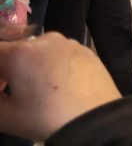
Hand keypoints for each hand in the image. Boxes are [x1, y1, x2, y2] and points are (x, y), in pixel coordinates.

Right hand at [0, 32, 120, 141]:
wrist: (94, 120)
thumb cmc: (46, 117)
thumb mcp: (6, 115)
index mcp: (21, 52)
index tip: (0, 88)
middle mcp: (46, 40)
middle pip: (18, 51)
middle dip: (10, 69)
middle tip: (12, 91)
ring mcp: (69, 43)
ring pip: (40, 52)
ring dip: (32, 66)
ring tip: (38, 90)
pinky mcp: (86, 50)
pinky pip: (61, 54)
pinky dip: (54, 66)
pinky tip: (59, 86)